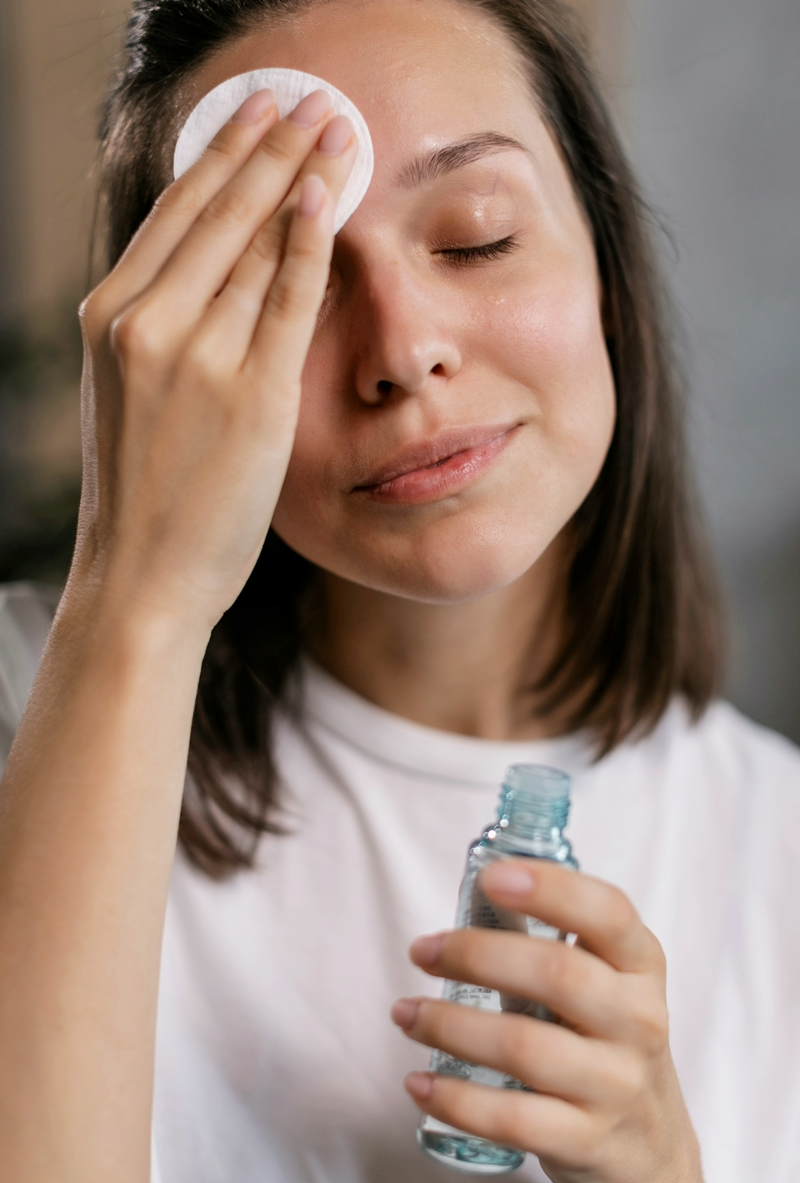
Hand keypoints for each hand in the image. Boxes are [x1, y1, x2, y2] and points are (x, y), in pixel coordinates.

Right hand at [72, 88, 357, 632]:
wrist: (141, 577)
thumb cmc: (143, 493)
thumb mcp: (129, 394)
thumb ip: (162, 329)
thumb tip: (214, 271)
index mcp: (109, 318)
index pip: (173, 214)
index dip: (221, 155)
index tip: (254, 114)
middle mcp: (145, 323)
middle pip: (216, 211)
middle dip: (267, 145)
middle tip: (308, 97)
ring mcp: (197, 356)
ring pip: (254, 245)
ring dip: (298, 178)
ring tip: (334, 131)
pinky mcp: (251, 395)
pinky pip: (287, 300)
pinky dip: (310, 244)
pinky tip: (330, 199)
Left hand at [391, 860, 707, 1182]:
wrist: (652, 1148)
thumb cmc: (608, 1044)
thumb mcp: (609, 985)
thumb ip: (558, 943)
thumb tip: (474, 899)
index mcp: (640, 966)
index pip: (608, 913)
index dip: (551, 889)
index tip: (491, 877)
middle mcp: (638, 1020)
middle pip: (556, 973)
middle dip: (476, 955)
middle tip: (423, 951)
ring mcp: (615, 1085)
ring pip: (524, 1047)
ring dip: (450, 1025)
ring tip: (406, 1013)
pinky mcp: (585, 1141)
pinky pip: (510, 1117)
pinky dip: (455, 1099)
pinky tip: (420, 1082)